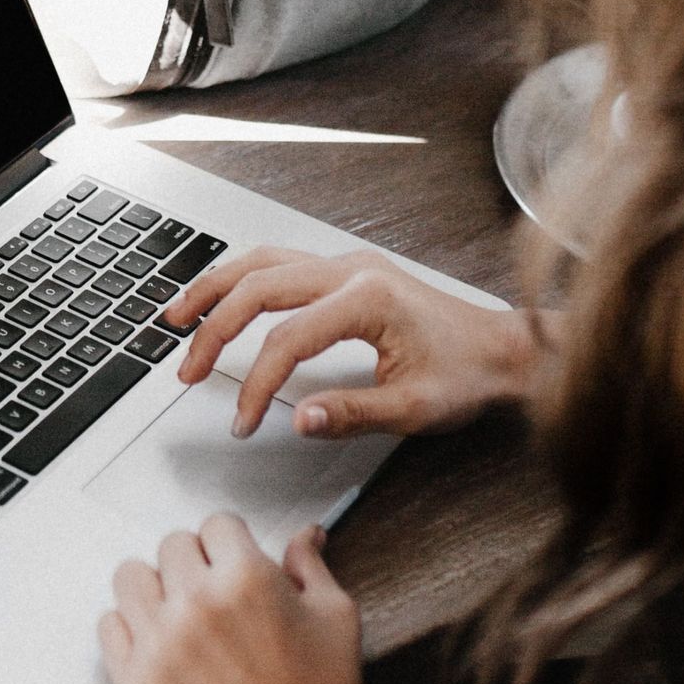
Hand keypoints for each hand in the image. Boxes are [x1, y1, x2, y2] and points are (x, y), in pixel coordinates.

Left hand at [99, 515, 396, 683]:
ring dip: (155, 588)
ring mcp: (161, 644)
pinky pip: (108, 627)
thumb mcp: (334, 615)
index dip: (231, 543)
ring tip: (179, 611)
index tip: (234, 561)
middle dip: (196, 562)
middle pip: (171, 545)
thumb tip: (306, 534)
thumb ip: (309, 565)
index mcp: (246, 578)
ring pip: (130, 577)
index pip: (216, 523)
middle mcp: (196, 603)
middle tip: (213, 592)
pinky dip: (129, 628)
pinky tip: (157, 641)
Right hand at [162, 246, 543, 438]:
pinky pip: (279, 262)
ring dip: (215, 289)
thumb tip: (299, 419)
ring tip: (177, 318)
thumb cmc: (470, 375)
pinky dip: (242, 279)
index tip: (243, 421)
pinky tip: (221, 297)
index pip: (286, 339)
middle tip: (187, 371)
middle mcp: (352, 270)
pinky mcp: (347, 271)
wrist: (506, 350)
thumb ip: (353, 413)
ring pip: (262, 262)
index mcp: (368, 299)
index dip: (256, 384)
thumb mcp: (415, 409)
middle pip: (259, 287)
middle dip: (214, 330)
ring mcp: (348, 264)